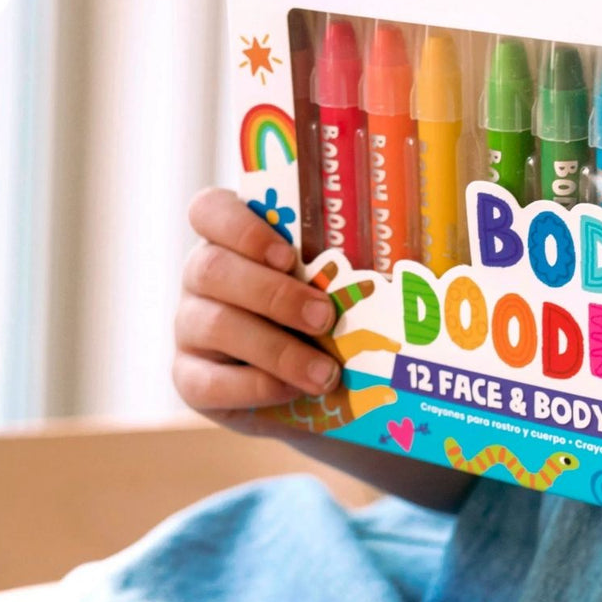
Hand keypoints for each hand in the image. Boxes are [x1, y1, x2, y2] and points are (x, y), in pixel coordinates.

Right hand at [173, 187, 340, 435]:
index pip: (209, 209)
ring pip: (214, 325)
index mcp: (232, 236)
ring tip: (326, 372)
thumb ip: (347, 259)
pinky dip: (257, 386)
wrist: (312, 382)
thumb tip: (413, 256)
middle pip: (212, 269)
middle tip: (325, 317)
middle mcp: (201, 275)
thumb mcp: (334, 281)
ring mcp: (188, 326)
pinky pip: (207, 381)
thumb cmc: (326, 313)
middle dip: (274, 294)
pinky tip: (295, 391)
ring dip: (276, 348)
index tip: (286, 253)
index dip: (240, 226)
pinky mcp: (189, 377)